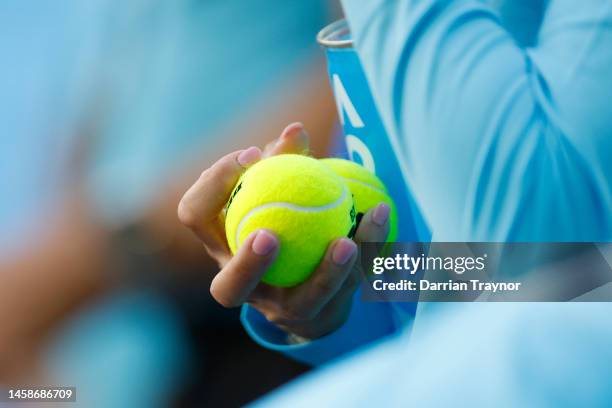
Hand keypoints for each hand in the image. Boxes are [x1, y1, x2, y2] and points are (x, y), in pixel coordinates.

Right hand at [178, 123, 389, 339]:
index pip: (194, 215)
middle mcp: (244, 283)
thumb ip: (280, 161)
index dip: (213, 184)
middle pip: (230, 289)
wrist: (310, 283)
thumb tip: (295, 131)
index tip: (252, 155)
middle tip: (269, 235)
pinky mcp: (323, 314)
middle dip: (246, 265)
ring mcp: (283, 307)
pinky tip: (380, 214)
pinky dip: (367, 250)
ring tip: (345, 241)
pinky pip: (347, 288)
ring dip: (326, 272)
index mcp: (221, 245)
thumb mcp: (275, 189)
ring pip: (303, 300)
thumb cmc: (282, 220)